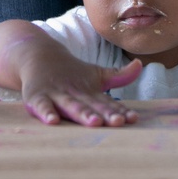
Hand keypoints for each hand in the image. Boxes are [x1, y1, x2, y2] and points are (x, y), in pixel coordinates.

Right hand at [21, 57, 142, 127]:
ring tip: (94, 122)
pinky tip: (53, 121)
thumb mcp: (95, 74)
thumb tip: (141, 64)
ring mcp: (56, 94)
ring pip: (71, 105)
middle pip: (91, 105)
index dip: (119, 110)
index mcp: (90, 90)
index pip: (107, 102)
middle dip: (104, 114)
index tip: (133, 118)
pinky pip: (42, 106)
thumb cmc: (71, 72)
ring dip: (82, 113)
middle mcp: (75, 92)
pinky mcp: (37, 96)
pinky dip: (46, 112)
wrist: (38, 55)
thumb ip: (118, 75)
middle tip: (118, 122)